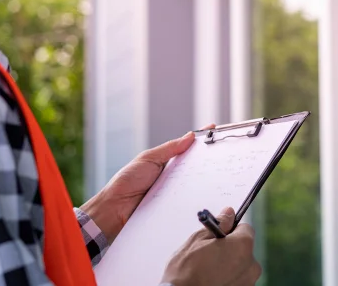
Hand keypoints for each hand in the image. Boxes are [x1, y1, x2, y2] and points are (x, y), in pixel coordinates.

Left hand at [81, 125, 214, 242]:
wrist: (115, 209)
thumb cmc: (127, 181)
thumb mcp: (148, 159)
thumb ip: (169, 149)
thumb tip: (190, 136)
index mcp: (166, 162)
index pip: (187, 148)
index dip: (201, 139)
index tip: (215, 129)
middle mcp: (173, 176)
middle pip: (196, 166)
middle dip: (209, 159)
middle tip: (223, 152)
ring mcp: (175, 192)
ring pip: (195, 184)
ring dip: (205, 179)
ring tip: (219, 170)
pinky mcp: (175, 207)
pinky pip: (189, 200)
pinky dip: (196, 197)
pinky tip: (206, 192)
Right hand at [161, 208, 260, 285]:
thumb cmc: (186, 272)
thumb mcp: (198, 240)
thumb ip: (218, 224)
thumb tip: (229, 213)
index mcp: (243, 246)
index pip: (245, 229)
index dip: (231, 230)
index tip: (219, 234)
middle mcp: (251, 266)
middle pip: (244, 249)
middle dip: (230, 248)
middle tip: (210, 253)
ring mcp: (248, 283)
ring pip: (241, 266)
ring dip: (229, 265)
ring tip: (209, 270)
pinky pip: (237, 280)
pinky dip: (228, 279)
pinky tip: (212, 280)